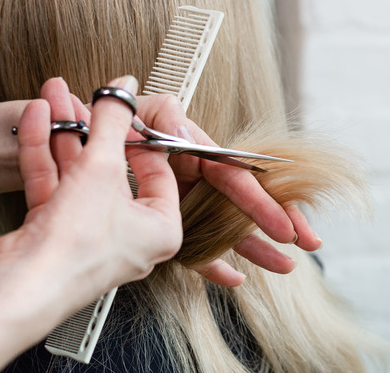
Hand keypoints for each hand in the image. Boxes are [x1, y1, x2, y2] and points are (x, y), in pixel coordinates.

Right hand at [0, 76, 181, 303]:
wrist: (23, 285)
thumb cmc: (77, 248)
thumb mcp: (102, 168)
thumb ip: (113, 123)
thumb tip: (122, 90)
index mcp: (160, 228)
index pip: (159, 172)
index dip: (141, 138)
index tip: (127, 114)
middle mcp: (128, 234)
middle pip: (113, 169)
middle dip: (93, 128)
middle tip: (85, 98)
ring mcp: (89, 234)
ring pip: (79, 173)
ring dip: (65, 133)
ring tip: (54, 99)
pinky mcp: (55, 233)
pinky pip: (55, 184)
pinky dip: (44, 153)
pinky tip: (37, 121)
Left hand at [64, 76, 321, 285]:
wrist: (82, 139)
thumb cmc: (112, 122)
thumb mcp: (138, 112)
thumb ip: (163, 115)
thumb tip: (183, 126)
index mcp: (192, 152)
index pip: (232, 177)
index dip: (260, 201)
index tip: (282, 224)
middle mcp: (193, 176)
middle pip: (241, 203)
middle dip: (277, 221)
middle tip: (307, 241)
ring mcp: (182, 201)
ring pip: (224, 228)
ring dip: (255, 246)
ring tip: (284, 264)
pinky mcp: (165, 221)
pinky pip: (191, 246)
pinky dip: (211, 263)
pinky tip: (233, 278)